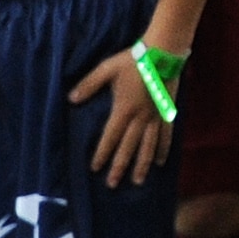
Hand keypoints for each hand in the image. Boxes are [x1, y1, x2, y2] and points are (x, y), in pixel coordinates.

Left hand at [75, 45, 172, 185]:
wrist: (162, 53)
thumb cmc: (132, 61)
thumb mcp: (106, 70)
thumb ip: (89, 84)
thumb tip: (71, 99)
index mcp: (124, 109)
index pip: (110, 137)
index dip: (102, 153)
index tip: (95, 168)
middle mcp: (140, 118)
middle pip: (129, 147)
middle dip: (119, 166)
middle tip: (112, 184)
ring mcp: (155, 117)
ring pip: (148, 146)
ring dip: (142, 165)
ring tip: (138, 181)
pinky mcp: (167, 113)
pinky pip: (165, 135)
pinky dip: (163, 150)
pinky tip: (161, 161)